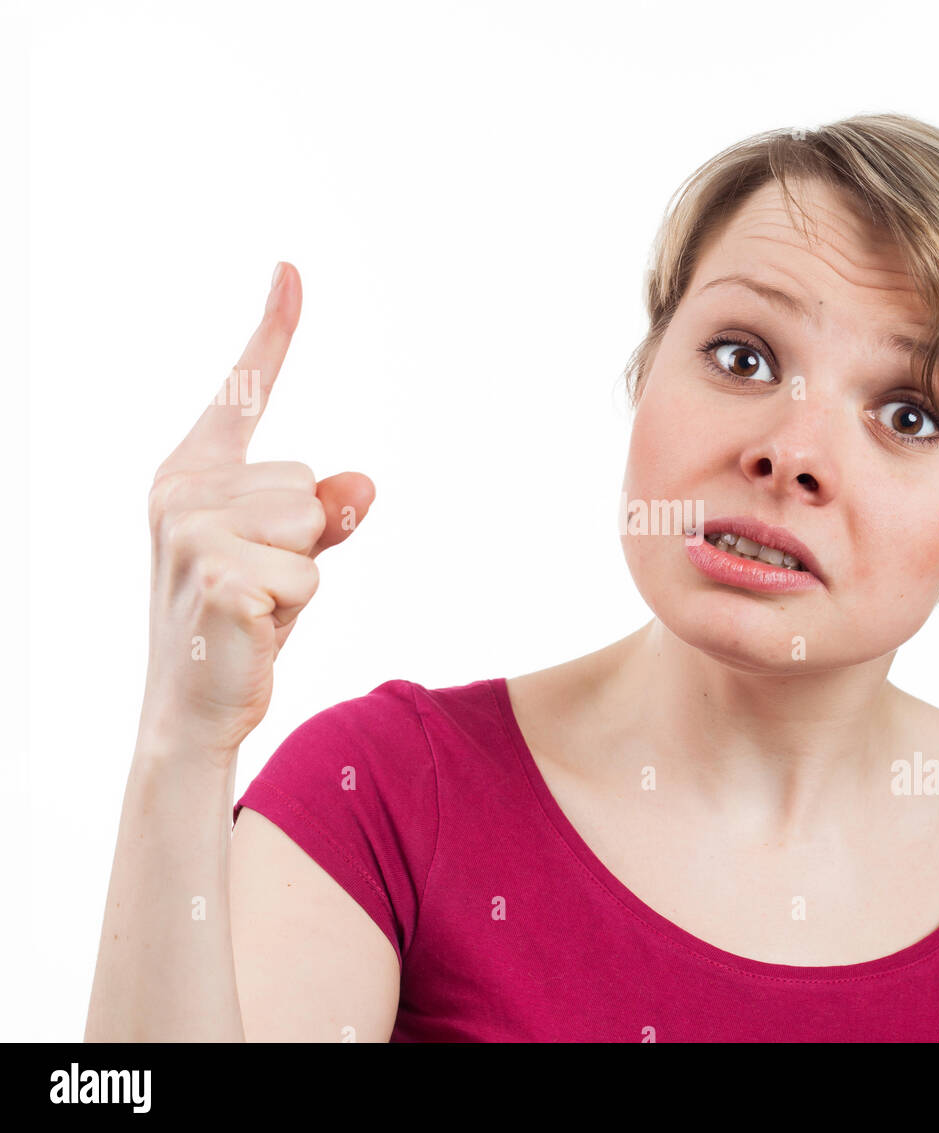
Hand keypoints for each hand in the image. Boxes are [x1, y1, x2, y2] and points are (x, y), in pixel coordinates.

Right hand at [138, 263, 373, 768]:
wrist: (194, 706)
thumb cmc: (244, 622)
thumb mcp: (292, 555)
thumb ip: (328, 512)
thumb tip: (363, 482)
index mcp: (192, 474)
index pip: (244, 393)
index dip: (273, 332)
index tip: (293, 270)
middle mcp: (182, 492)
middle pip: (305, 481)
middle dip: (304, 541)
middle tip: (259, 584)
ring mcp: (191, 532)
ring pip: (313, 526)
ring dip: (304, 576)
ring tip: (257, 604)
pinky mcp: (216, 575)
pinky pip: (309, 575)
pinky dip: (297, 609)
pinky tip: (252, 628)